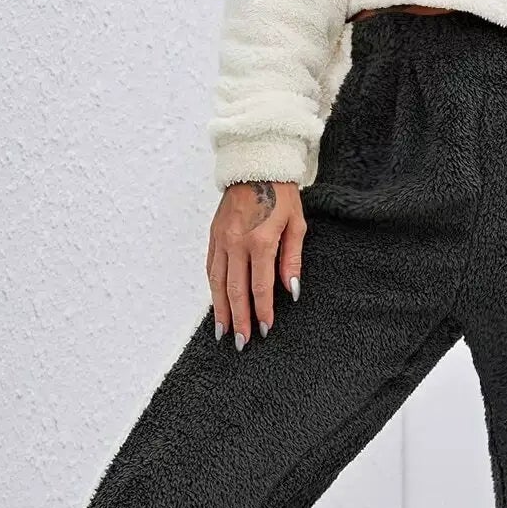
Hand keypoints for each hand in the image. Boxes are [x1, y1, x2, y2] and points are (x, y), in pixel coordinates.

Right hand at [206, 180, 304, 347]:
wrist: (256, 165)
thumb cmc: (282, 194)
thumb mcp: (296, 225)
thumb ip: (292, 259)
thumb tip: (291, 290)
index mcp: (260, 241)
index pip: (260, 287)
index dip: (261, 311)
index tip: (264, 329)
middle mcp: (236, 242)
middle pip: (235, 290)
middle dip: (238, 319)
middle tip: (240, 342)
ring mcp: (221, 238)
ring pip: (216, 282)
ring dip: (220, 309)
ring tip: (223, 331)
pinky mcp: (213, 234)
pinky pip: (210, 266)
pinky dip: (212, 287)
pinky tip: (216, 302)